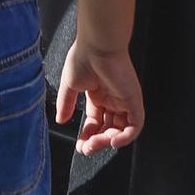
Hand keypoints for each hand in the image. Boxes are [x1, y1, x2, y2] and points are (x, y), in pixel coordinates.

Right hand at [56, 40, 144, 154]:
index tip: (79, 145)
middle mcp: (112, 99)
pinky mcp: (134, 100)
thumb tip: (60, 120)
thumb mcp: (69, 85)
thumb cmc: (82, 58)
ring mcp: (124, 101)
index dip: (88, 135)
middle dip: (97, 142)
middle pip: (108, 129)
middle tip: (86, 148)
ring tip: (95, 143)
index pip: (96, 122)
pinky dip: (125, 137)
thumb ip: (66, 104)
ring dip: (108, 141)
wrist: (96, 46)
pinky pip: (135, 125)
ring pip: (121, 131)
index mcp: (98, 95)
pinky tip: (112, 140)